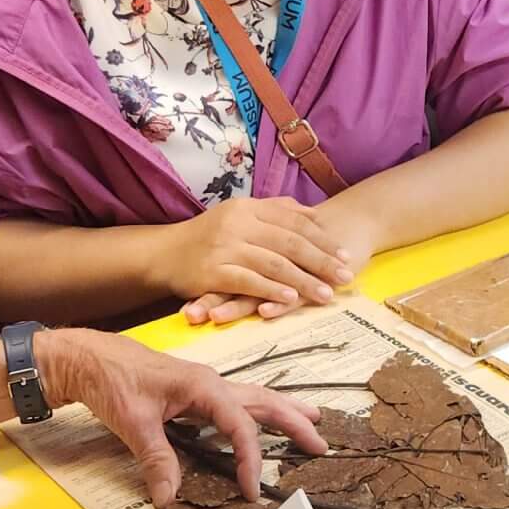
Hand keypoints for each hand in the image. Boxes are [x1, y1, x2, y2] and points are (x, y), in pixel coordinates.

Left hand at [29, 328, 327, 508]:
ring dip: (282, 410)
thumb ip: (156, 460)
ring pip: (253, 397)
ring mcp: (203, 385)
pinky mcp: (192, 391)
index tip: (251, 490)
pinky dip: (255, 413)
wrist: (88, 356)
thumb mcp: (133, 421)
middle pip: (263, 401)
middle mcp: (210, 382)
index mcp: (203, 386)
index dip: (250, 459)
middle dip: (293, 421)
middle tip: (320, 442)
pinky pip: (235, 403)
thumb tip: (170, 498)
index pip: (240, 425)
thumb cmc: (112, 379)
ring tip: (309, 421)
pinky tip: (259, 423)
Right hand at [157, 197, 354, 325]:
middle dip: (321, 261)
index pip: (294, 221)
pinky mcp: (212, 271)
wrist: (163, 253)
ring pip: (273, 263)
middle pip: (289, 242)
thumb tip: (313, 212)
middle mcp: (238, 223)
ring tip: (326, 294)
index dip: (322, 239)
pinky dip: (271, 290)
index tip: (345, 254)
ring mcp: (225, 247)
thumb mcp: (240, 214)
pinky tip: (290, 300)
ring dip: (303, 281)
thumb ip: (275, 210)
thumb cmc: (208, 236)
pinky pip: (248, 282)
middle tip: (345, 276)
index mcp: (249, 207)